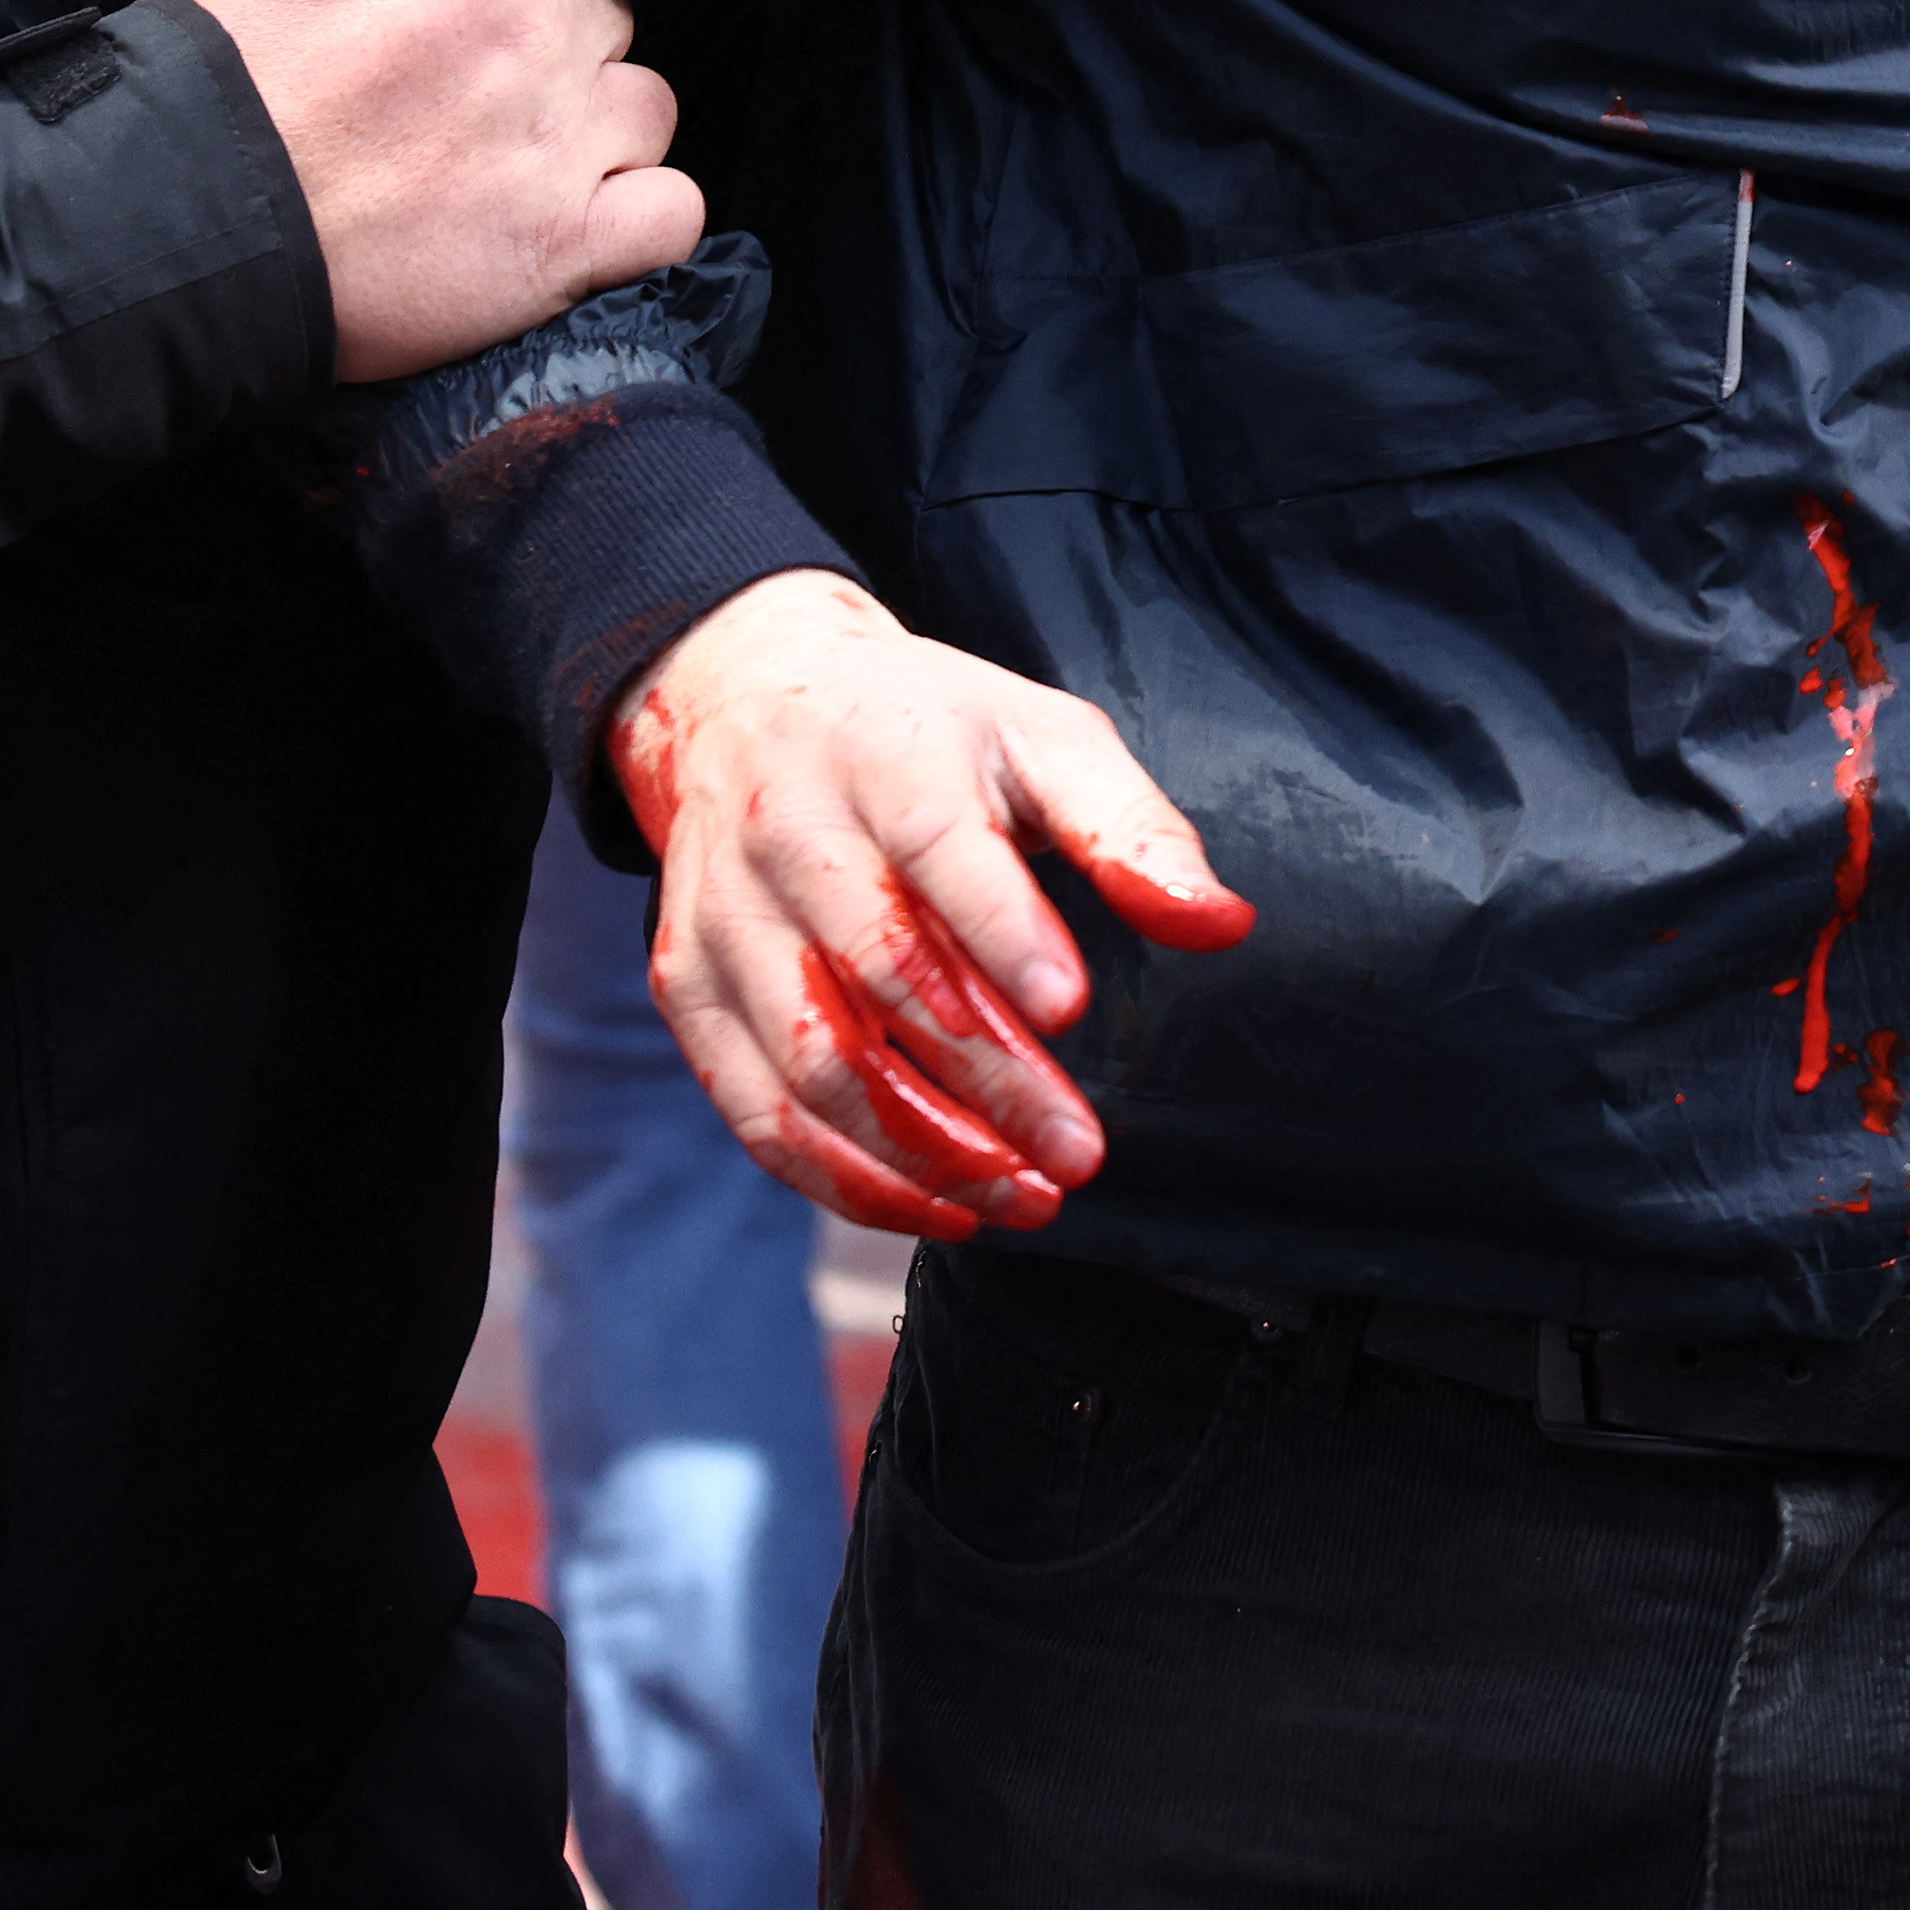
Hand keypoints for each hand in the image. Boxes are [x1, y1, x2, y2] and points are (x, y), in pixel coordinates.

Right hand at [171, 0, 700, 378]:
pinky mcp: (565, 243)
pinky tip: (590, 216)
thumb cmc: (213, 71)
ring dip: (599, 120)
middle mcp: (535, 34)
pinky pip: (670, 212)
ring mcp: (560, 142)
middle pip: (601, 0)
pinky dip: (642, 215)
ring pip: (646, 102)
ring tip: (526, 153)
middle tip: (479, 74)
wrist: (186, 214)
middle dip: (551, 29)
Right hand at [610, 569, 1259, 1238]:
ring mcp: (722, 914)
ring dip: (917, 1150)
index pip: (939, 848)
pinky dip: (841, 1178)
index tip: (1071, 1009)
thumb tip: (1224, 924)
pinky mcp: (684, 983)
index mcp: (885, 755)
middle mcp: (786, 831)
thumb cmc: (930, 733)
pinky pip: (754, 1107)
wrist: (747, 699)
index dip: (1002, 932)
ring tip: (1021, 1200)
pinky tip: (936, 1210)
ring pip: (808, 1058)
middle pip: (880, 970)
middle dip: (985, 1077)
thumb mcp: (1043, 737)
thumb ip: (1131, 829)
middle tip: (1078, 1156)